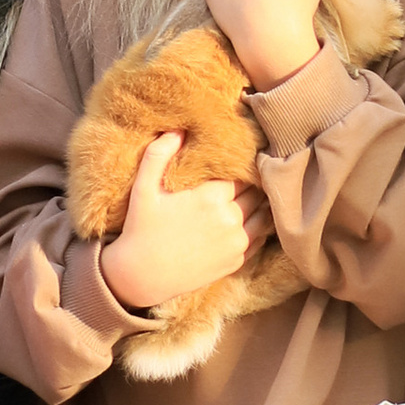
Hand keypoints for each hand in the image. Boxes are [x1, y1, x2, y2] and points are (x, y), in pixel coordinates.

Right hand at [102, 133, 265, 312]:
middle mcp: (230, 219)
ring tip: (255, 193)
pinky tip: (252, 217)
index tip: (238, 158)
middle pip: (257, 190)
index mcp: (211, 197)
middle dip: (254, 181)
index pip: (243, 171)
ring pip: (264, 213)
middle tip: (250, 173)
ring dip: (261, 202)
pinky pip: (260, 237)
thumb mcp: (143, 187)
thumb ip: (159, 154)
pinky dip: (260, 225)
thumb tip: (179, 129)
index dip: (241, 163)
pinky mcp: (237, 260)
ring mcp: (236, 242)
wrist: (141, 276)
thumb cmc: (141, 228)